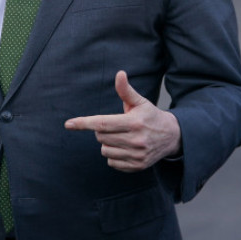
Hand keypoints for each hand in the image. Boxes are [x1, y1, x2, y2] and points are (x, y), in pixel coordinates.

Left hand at [64, 70, 181, 171]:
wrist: (172, 137)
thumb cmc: (151, 116)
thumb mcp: (140, 102)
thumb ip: (126, 90)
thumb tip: (119, 73)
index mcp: (134, 122)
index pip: (102, 123)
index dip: (83, 123)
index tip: (68, 124)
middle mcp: (135, 140)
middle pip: (101, 137)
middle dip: (102, 130)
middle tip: (115, 125)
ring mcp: (136, 155)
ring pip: (105, 150)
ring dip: (107, 143)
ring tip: (121, 137)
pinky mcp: (137, 166)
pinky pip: (112, 162)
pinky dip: (113, 155)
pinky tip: (125, 148)